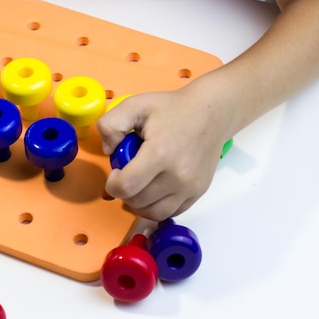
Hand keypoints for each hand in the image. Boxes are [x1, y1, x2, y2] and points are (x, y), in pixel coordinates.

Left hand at [96, 85, 228, 220]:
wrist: (211, 113)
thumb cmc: (172, 108)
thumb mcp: (134, 105)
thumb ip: (110, 125)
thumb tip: (108, 151)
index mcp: (160, 153)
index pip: (126, 187)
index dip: (112, 184)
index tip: (116, 171)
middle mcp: (177, 176)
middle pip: (137, 201)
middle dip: (124, 191)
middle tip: (128, 172)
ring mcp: (190, 187)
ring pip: (153, 213)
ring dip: (138, 202)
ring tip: (139, 183)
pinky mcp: (198, 192)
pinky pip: (170, 212)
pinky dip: (156, 206)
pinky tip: (153, 189)